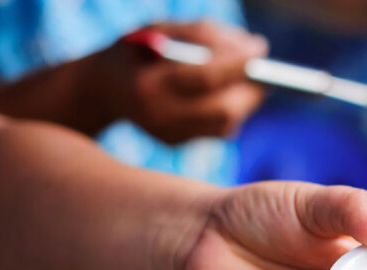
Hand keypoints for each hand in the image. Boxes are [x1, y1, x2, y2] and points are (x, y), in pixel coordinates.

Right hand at [92, 22, 266, 143]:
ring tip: (251, 80)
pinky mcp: (178, 143)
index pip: (206, 77)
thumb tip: (253, 48)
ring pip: (226, 123)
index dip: (238, 64)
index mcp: (150, 84)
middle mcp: (160, 116)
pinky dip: (232, 110)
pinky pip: (218, 130)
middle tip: (265, 71)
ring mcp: (169, 135)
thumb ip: (203, 34)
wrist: (101, 88)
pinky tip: (232, 94)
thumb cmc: (137, 49)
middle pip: (223, 108)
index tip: (260, 49)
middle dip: (250, 88)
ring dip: (246, 100)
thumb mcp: (160, 29)